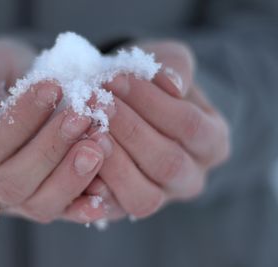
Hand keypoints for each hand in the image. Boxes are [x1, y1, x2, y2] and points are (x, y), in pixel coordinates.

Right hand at [0, 39, 111, 222]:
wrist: (20, 90)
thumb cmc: (0, 76)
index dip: (19, 121)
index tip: (53, 87)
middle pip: (10, 183)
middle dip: (49, 150)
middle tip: (83, 117)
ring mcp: (11, 200)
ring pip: (37, 205)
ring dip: (71, 176)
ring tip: (99, 143)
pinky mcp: (42, 202)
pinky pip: (62, 213)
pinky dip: (83, 205)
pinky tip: (104, 190)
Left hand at [65, 41, 230, 221]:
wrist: (126, 104)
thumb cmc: (149, 84)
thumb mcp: (168, 63)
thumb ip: (175, 68)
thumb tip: (172, 84)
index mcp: (212, 142)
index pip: (189, 125)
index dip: (151, 102)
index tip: (114, 78)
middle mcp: (191, 177)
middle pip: (167, 163)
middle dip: (127, 129)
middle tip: (94, 101)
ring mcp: (160, 198)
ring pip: (143, 196)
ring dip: (112, 161)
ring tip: (87, 128)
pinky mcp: (127, 209)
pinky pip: (113, 211)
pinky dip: (93, 191)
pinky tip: (75, 162)